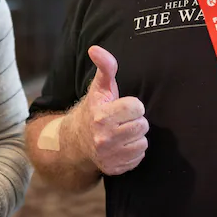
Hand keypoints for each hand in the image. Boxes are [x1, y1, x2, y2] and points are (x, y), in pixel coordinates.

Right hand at [67, 46, 148, 175]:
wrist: (74, 143)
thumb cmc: (92, 111)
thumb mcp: (98, 88)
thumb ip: (104, 67)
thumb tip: (95, 48)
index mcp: (101, 116)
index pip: (137, 107)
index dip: (133, 105)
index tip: (123, 106)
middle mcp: (104, 138)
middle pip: (142, 126)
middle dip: (135, 121)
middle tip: (122, 120)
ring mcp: (109, 156)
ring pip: (143, 142)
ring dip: (136, 137)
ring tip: (122, 132)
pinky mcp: (114, 168)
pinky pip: (139, 157)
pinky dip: (133, 151)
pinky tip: (121, 145)